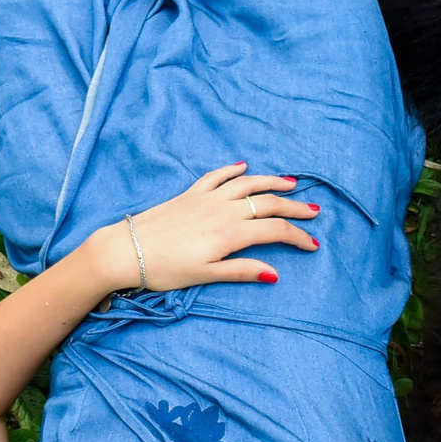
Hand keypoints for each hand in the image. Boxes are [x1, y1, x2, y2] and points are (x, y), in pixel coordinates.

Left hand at [91, 163, 319, 290]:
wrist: (126, 250)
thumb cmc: (165, 269)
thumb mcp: (206, 275)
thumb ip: (242, 271)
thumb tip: (274, 273)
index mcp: (230, 233)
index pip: (274, 231)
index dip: (297, 236)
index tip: (313, 244)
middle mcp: (223, 210)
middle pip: (267, 204)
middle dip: (293, 207)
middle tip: (313, 211)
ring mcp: (206, 199)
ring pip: (246, 184)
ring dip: (270, 182)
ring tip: (290, 183)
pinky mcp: (189, 194)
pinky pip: (216, 177)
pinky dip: (232, 170)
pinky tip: (243, 166)